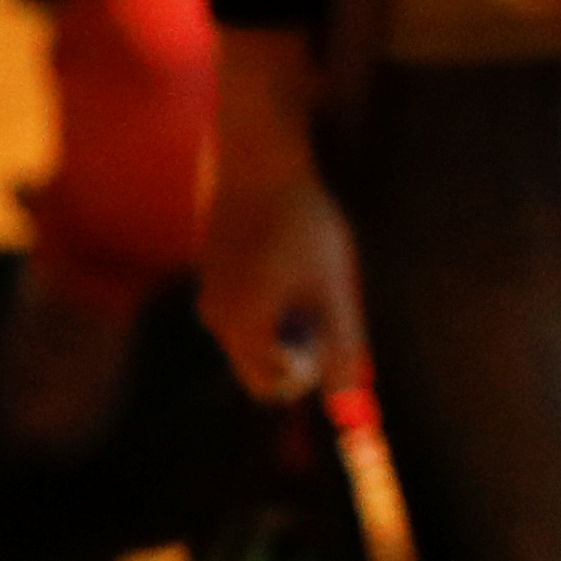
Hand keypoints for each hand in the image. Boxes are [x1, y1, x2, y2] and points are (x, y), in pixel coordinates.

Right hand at [198, 34, 370, 403]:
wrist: (259, 160)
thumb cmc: (303, 222)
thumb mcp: (334, 288)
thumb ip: (342, 347)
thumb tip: (351, 400)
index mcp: (241, 329)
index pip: (274, 387)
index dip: (312, 369)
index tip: (332, 326)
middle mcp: (215, 318)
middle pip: (261, 363)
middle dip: (300, 345)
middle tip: (326, 299)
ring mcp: (210, 291)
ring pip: (257, 332)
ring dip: (290, 316)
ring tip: (308, 268)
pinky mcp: (213, 268)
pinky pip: (247, 305)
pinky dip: (274, 295)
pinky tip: (290, 252)